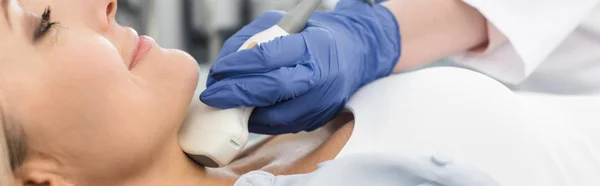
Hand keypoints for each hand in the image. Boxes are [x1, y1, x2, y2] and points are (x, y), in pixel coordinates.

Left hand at [200, 0, 400, 133]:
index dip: (238, 67)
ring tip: (227, 104)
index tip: (218, 72)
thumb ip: (253, 38)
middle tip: (213, 96)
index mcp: (311, 46)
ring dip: (245, 113)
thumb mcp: (284, 23)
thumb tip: (225, 64)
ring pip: (275, 116)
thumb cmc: (314, 35)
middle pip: (270, 90)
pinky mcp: (318, 119)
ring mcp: (321, 102)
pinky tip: (248, 111)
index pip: (267, 58)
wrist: (355, 54)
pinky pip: (282, 126)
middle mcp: (319, 76)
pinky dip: (261, 121)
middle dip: (235, 94)